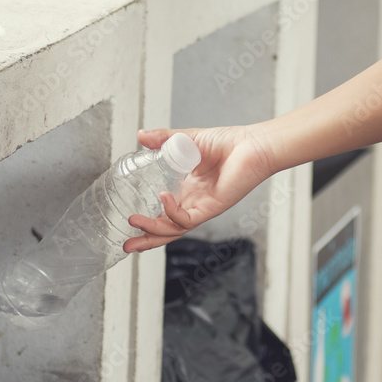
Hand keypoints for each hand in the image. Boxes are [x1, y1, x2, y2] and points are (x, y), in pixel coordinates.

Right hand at [123, 125, 275, 252]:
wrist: (253, 144)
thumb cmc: (229, 143)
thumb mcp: (188, 139)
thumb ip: (163, 139)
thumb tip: (140, 136)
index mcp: (188, 190)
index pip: (164, 213)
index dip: (148, 220)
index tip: (129, 221)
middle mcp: (194, 202)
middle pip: (167, 229)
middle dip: (147, 238)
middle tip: (127, 245)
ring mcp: (203, 207)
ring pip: (175, 229)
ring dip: (153, 229)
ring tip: (135, 222)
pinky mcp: (213, 207)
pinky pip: (189, 218)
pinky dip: (173, 211)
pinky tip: (163, 199)